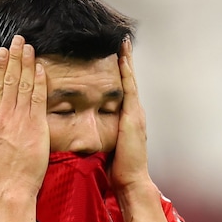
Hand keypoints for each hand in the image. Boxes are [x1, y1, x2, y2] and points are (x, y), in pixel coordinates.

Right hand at [0, 35, 49, 194]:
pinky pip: (37, 100)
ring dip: (27, 65)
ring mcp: (20, 121)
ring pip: (23, 86)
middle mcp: (4, 117)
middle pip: (9, 81)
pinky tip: (41, 69)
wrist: (13, 187)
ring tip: (29, 47)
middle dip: (14, 58)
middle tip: (19, 40)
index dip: (0, 68)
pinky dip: (39, 83)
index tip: (3, 52)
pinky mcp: (36, 127)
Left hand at [109, 37, 152, 193]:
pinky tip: (122, 58)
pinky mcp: (134, 116)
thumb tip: (85, 134)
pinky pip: (129, 88)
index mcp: (128, 121)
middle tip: (122, 41)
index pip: (123, 92)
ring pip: (130, 81)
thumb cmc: (117, 170)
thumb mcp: (108, 149)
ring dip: (127, 61)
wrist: (131, 180)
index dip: (120, 75)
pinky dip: (127, 72)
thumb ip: (101, 137)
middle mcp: (135, 114)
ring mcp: (136, 113)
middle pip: (129, 82)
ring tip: (123, 43)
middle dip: (126, 62)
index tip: (116, 57)